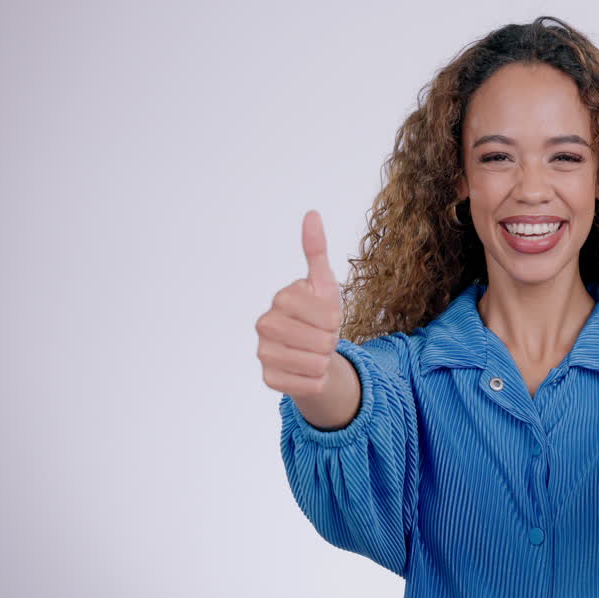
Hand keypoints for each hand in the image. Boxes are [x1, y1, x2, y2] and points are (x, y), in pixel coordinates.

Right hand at [256, 209, 344, 397]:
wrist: (313, 353)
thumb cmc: (319, 316)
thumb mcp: (324, 284)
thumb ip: (316, 250)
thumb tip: (312, 214)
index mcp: (282, 297)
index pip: (326, 314)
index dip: (335, 319)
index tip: (327, 317)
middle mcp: (265, 323)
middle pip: (321, 340)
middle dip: (331, 341)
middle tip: (322, 337)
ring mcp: (263, 351)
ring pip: (315, 363)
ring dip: (324, 361)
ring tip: (315, 352)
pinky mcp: (268, 378)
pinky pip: (306, 384)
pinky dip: (316, 380)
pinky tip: (308, 370)